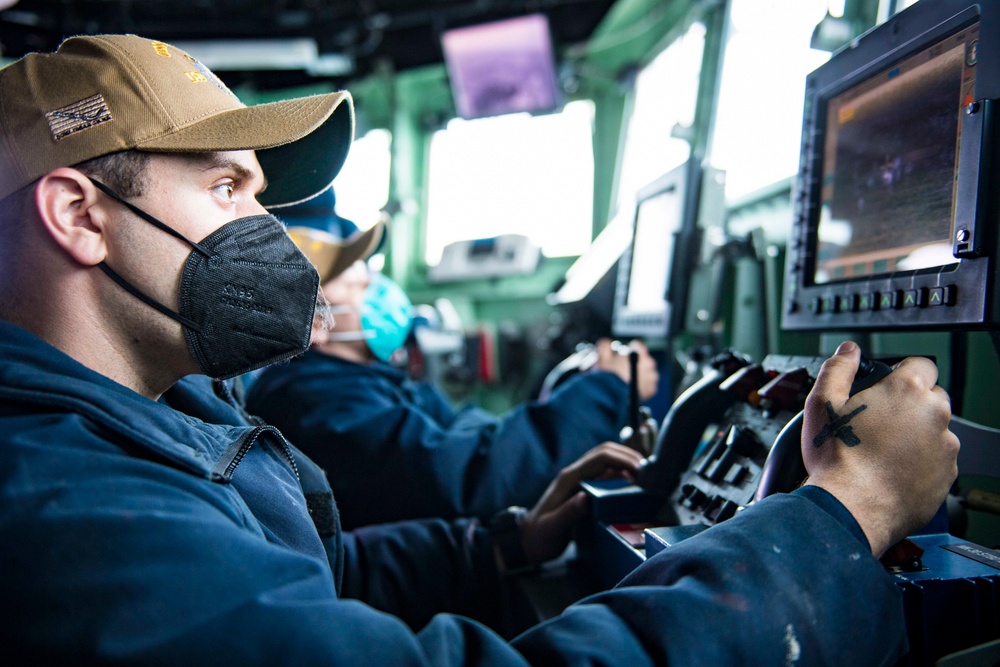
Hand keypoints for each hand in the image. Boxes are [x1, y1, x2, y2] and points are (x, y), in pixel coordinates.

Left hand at [519, 443, 643, 564]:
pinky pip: (606, 474)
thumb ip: (567, 513)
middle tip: (650, 473)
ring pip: (607, 461)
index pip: (601, 457)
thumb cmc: (539, 536)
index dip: (623, 459)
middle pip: (607, 452)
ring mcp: (580, 480)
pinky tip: (633, 488)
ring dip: (627, 464)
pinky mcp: (584, 488)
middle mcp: (575, 474)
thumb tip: (585, 498)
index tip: (642, 472)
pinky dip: (622, 475)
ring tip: (646, 479)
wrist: (528, 540)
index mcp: (570, 478)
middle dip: (629, 457)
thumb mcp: (552, 527)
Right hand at [594, 338, 659, 400]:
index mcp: (639, 353)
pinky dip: (642, 387)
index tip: (624, 354)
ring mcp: (651, 378)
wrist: (611, 397)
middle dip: (635, 363)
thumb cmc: (607, 377)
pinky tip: (631, 388)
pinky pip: (648, 386)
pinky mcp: (651, 390)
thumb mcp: (602, 359)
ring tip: (627, 381)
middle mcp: (649, 364)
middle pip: (644, 360)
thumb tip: (606, 343)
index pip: (637, 346)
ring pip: (647, 373)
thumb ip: (605, 347)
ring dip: (639, 375)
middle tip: (624, 369)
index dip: (629, 349)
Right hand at [801, 341, 957, 555]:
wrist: (852, 507)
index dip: (902, 374)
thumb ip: (838, 368)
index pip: (921, 365)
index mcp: (907, 390)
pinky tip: (892, 469)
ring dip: (916, 435)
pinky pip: (937, 460)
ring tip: (883, 451)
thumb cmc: (838, 458)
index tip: (888, 389)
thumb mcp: (822, 403)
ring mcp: (945, 447)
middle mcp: (934, 415)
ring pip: (935, 430)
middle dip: (910, 405)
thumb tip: (848, 351)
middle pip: (931, 397)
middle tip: (880, 422)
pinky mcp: (947, 475)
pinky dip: (920, 462)